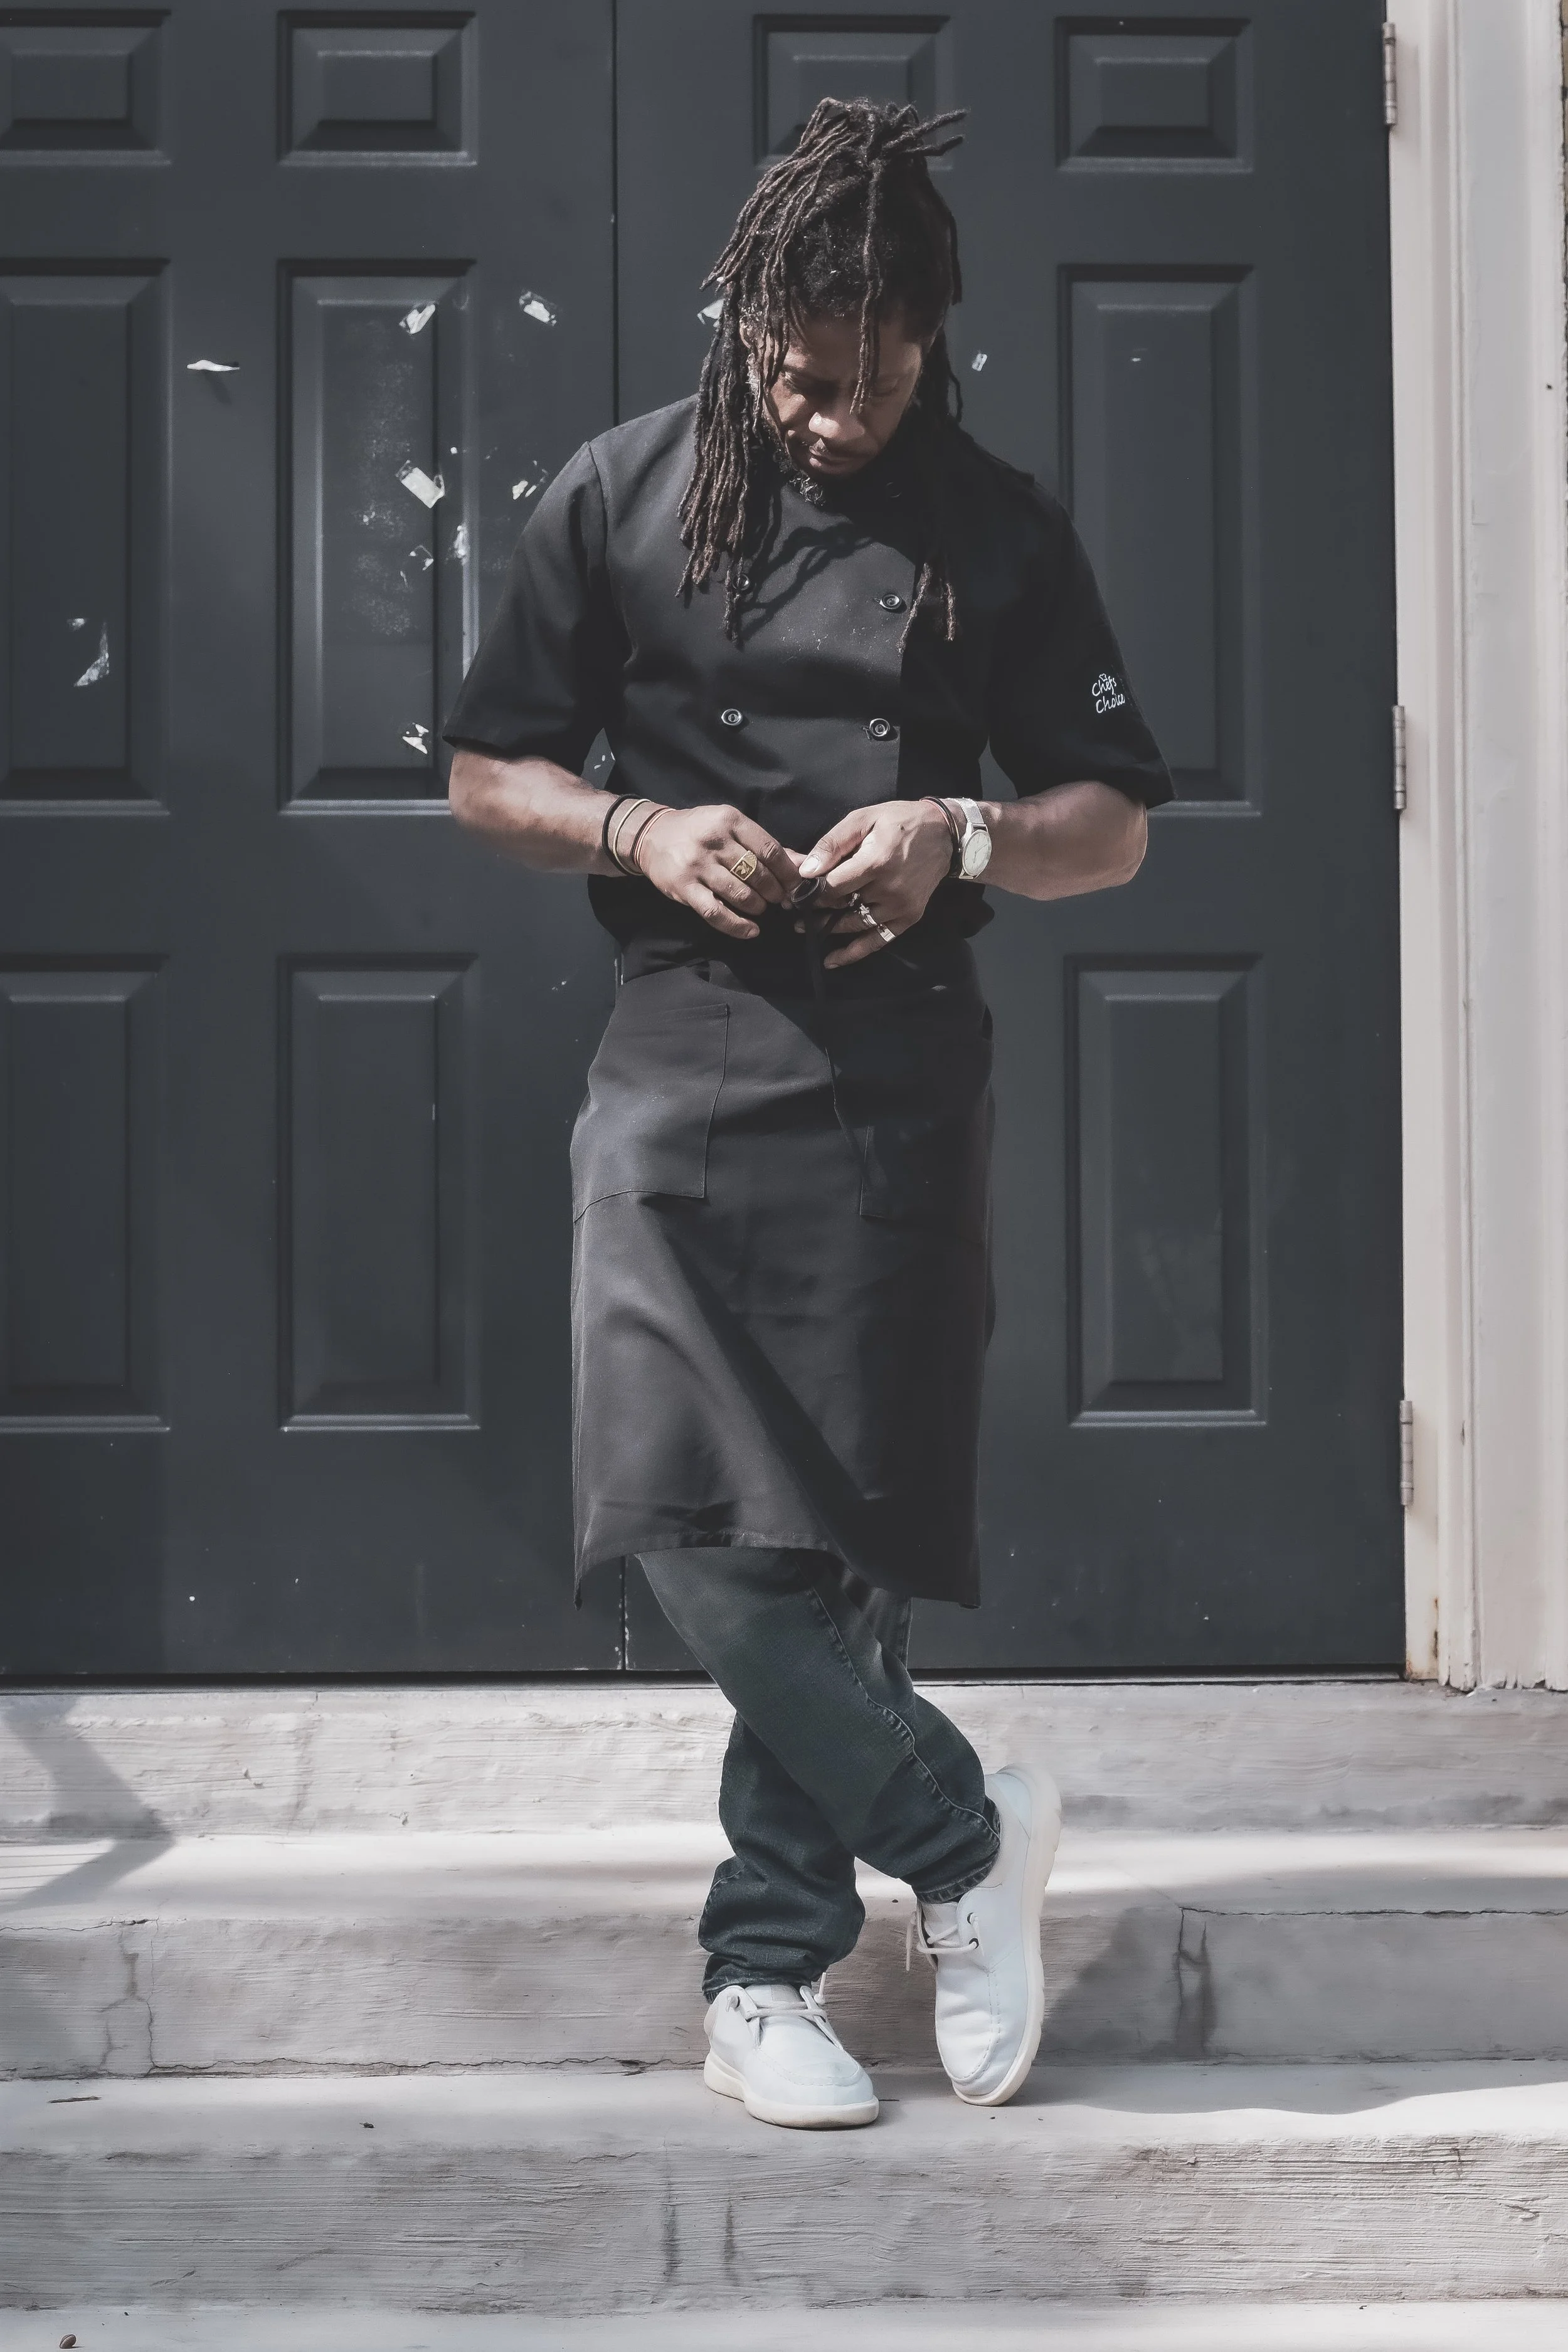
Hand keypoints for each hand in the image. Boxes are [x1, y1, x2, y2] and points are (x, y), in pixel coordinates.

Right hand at [631, 804, 802, 940]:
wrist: (652, 836)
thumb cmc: (699, 831)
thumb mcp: (731, 827)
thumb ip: (765, 845)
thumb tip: (804, 863)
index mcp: (730, 820)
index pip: (769, 849)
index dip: (788, 872)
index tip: (795, 885)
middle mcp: (715, 840)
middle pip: (758, 873)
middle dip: (775, 891)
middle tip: (779, 899)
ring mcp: (698, 865)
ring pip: (740, 894)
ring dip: (758, 907)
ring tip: (761, 908)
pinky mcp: (684, 888)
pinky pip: (716, 912)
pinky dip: (737, 926)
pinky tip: (750, 931)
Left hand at [797, 799, 951, 966]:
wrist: (944, 835)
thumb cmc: (899, 821)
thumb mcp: (864, 819)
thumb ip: (834, 843)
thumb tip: (806, 870)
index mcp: (876, 862)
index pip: (833, 886)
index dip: (810, 892)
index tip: (794, 894)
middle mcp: (889, 890)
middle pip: (842, 906)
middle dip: (814, 910)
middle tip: (793, 912)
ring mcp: (900, 907)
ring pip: (856, 925)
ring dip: (828, 929)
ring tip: (805, 928)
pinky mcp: (909, 918)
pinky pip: (878, 940)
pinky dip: (855, 952)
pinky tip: (832, 959)